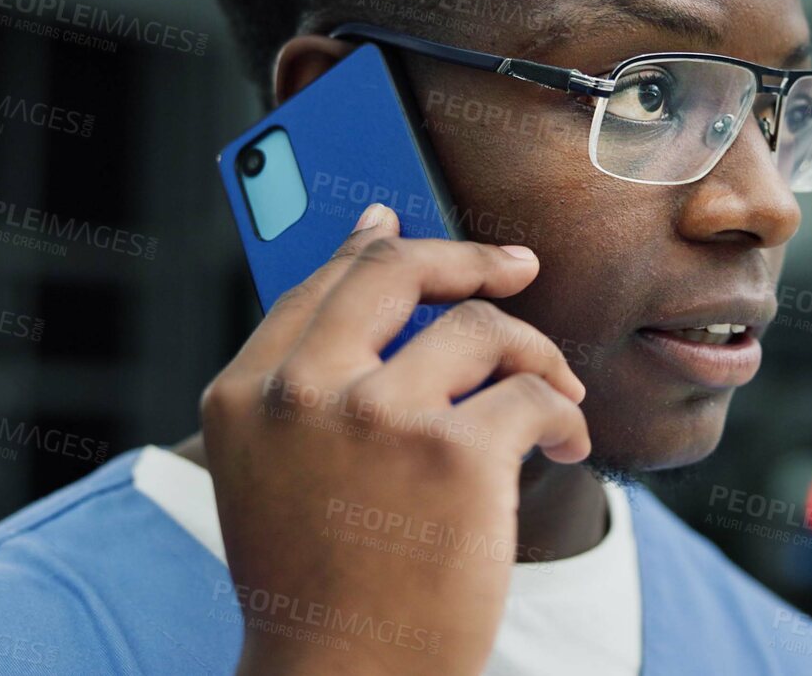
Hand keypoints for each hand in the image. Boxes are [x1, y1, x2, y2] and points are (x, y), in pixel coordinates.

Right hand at [201, 202, 589, 675]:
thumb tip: (367, 239)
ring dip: (535, 356)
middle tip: (519, 267)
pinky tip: (566, 444)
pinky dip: (565, 415)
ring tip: (554, 398)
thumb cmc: (323, 584)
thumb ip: (308, 373)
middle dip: (469, 258)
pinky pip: (534, 393)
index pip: (321, 284)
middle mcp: (301, 394)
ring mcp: (377, 419)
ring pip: (481, 328)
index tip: (407, 227)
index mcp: (245, 396)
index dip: (376, 247)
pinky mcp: (455, 456)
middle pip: (396, 272)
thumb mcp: (276, 472)